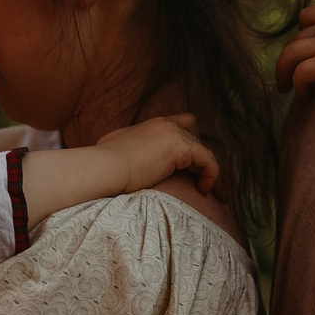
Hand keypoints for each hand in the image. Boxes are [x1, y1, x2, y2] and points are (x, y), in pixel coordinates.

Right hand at [95, 113, 219, 193]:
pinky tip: (204, 190)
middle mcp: (164, 124)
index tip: (188, 167)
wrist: (104, 167)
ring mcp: (173, 133)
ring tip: (210, 191)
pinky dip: (211, 175)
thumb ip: (127, 149)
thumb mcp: (115, 149)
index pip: (177, 124)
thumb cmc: (103, 165)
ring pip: (203, 149)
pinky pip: (208, 161)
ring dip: (208, 169)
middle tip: (201, 176)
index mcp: (150, 125)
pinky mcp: (180, 147)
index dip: (186, 142)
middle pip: (193, 130)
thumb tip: (121, 158)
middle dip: (198, 152)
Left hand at [274, 0, 314, 92]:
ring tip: (284, 87)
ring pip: (288, 56)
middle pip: (296, 38)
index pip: (310, 15)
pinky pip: (300, 75)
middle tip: (290, 70)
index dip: (303, 29)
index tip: (304, 41)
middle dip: (290, 55)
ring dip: (282, 72)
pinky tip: (305, 95)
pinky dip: (298, 85)